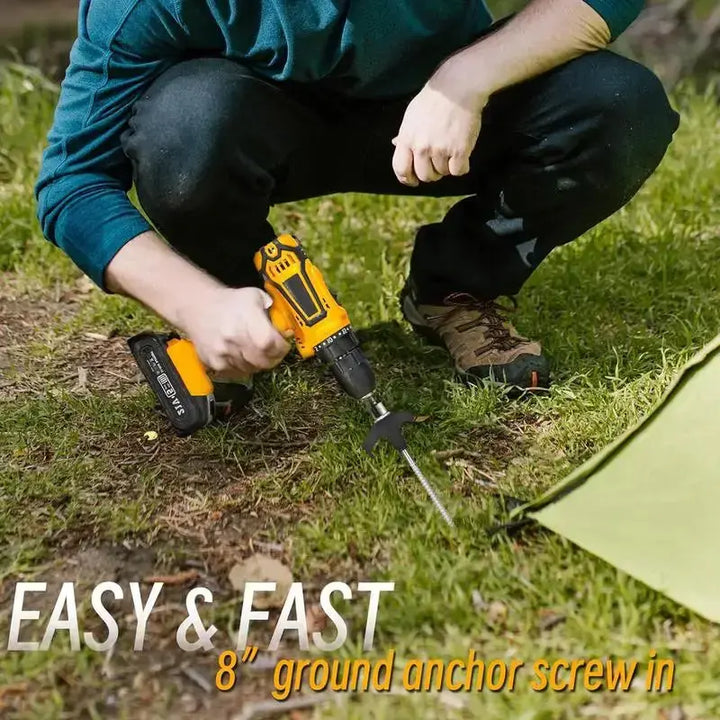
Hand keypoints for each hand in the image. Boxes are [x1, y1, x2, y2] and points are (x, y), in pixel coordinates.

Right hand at [179, 286, 290, 376]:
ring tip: (255, 349)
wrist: (197, 307)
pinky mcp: (214, 363)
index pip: (269, 343)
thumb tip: (287, 328)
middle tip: (274, 351)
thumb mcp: (254, 295)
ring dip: (258, 362)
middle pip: (263, 360)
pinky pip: (237, 373)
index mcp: (245, 318)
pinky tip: (241, 354)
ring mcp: (222, 352)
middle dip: (273, 357)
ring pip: (252, 369)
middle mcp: (232, 337)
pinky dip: (243, 366)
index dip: (281, 347)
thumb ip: (274, 309)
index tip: (283, 344)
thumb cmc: (229, 303)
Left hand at [392, 62, 487, 185]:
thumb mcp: (412, 114)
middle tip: (439, 162)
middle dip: (432, 172)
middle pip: (424, 175)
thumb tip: (395, 144)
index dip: (406, 178)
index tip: (413, 180)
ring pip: (443, 172)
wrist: (459, 86)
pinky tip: (463, 154)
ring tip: (452, 147)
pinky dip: (462, 166)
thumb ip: (405, 133)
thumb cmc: (435, 99)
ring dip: (448, 165)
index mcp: (407, 138)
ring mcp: (440, 149)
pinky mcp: (458, 150)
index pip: (400, 168)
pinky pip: (458, 171)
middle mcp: (421, 147)